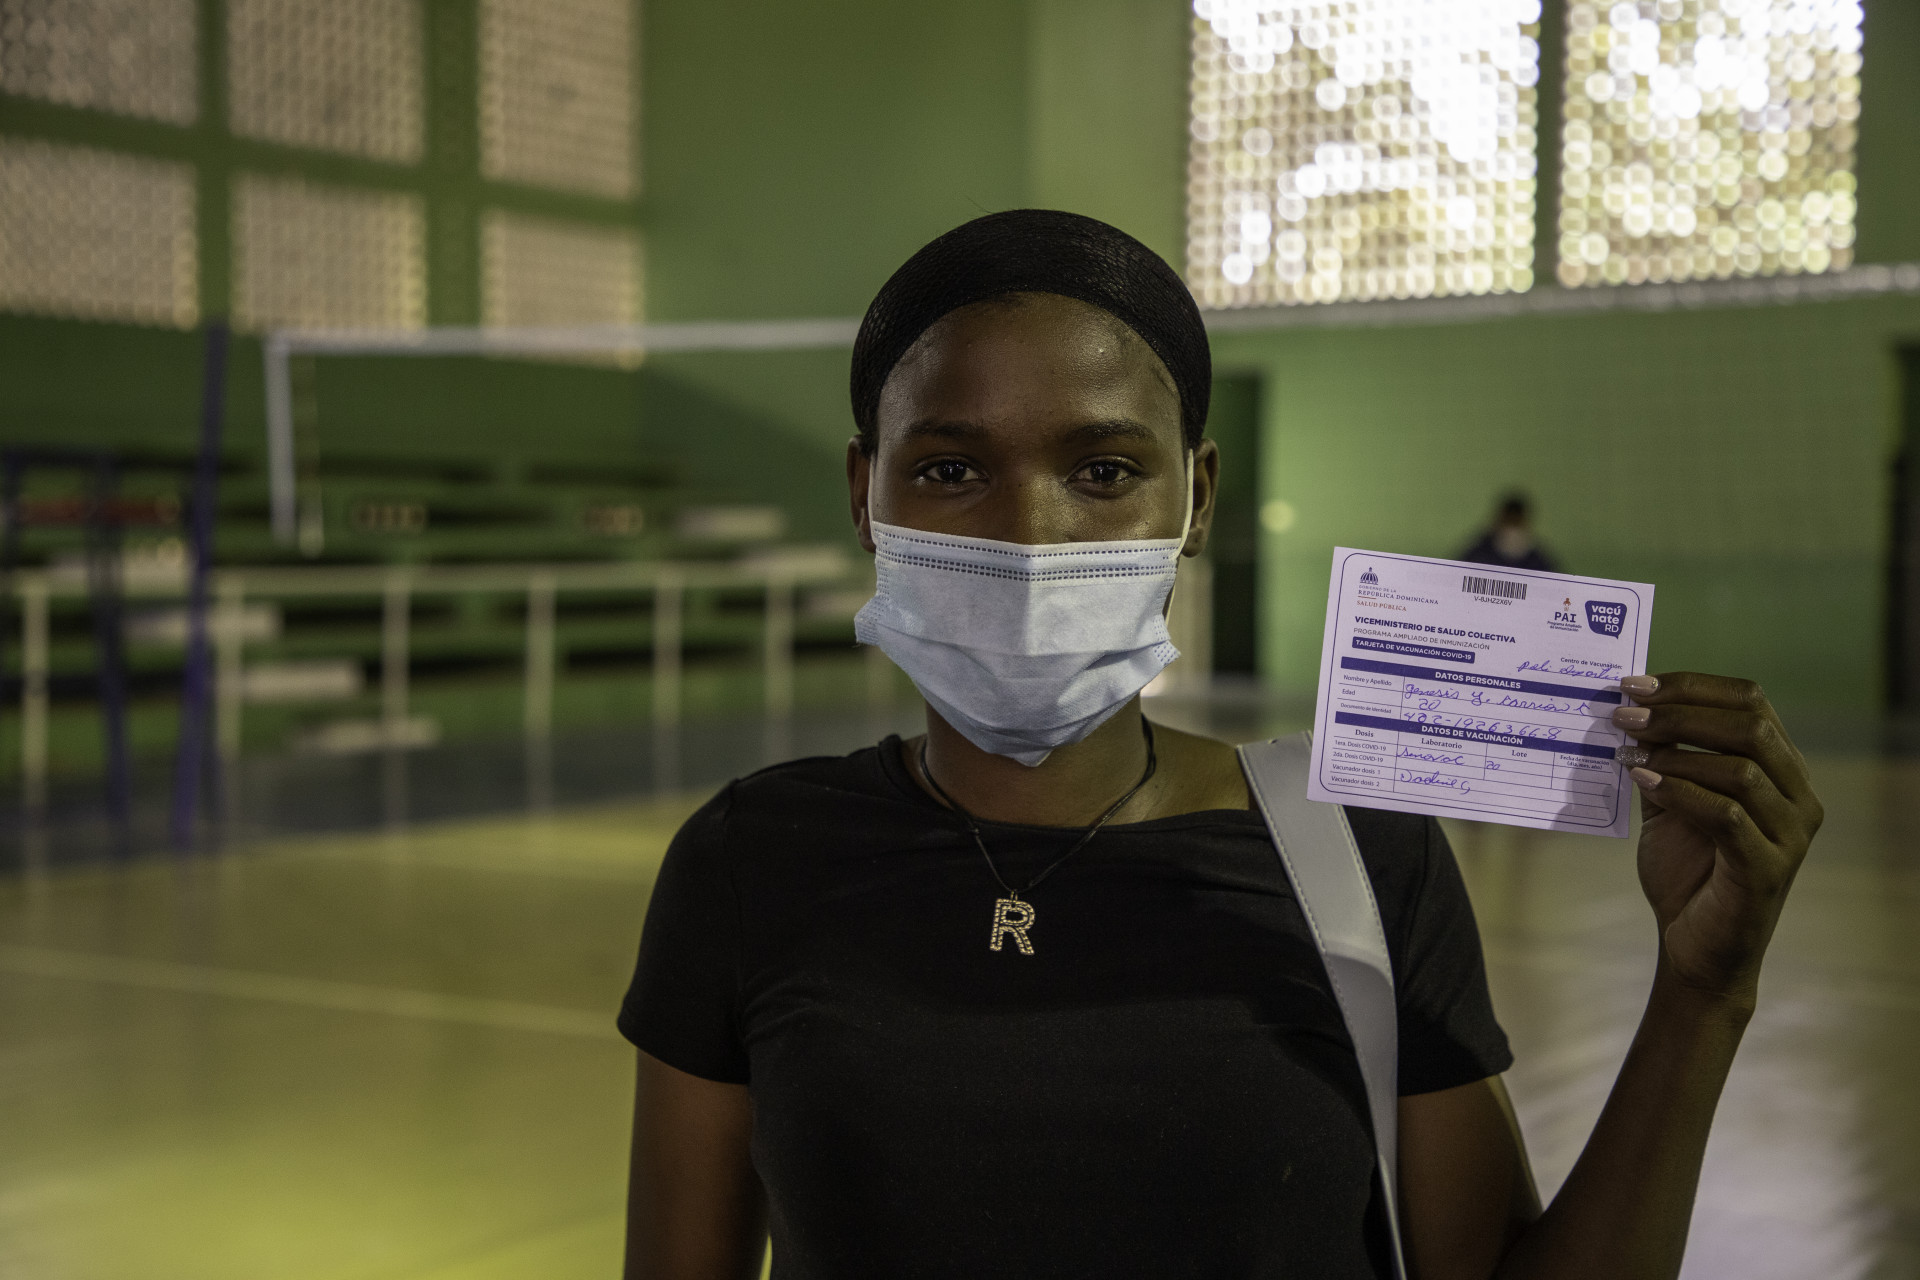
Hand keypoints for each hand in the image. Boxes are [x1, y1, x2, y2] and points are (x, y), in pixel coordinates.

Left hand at [1613, 673, 1822, 1002]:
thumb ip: (1661, 758)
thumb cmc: (1686, 873)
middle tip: (1625, 713)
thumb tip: (1629, 709)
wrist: (1694, 948)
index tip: (1635, 685)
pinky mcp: (1767, 868)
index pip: (1751, 702)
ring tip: (1628, 748)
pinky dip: (1682, 791)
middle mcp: (1798, 796)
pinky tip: (1643, 780)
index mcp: (1781, 770)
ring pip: (1743, 767)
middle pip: (1751, 726)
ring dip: (1678, 750)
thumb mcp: (1668, 802)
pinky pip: (1728, 815)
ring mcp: (1789, 833)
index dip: (1692, 686)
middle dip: (1681, 712)